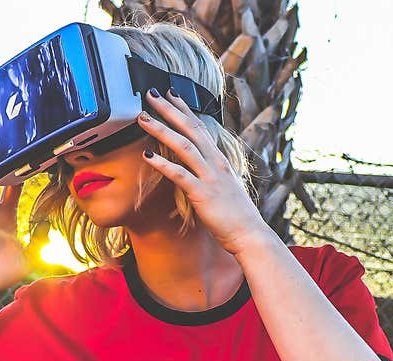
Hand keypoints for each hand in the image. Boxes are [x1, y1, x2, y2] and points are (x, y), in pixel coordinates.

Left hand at [137, 87, 270, 255]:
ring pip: (184, 146)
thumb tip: (199, 168)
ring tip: (143, 118)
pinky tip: (147, 156)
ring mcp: (210, 178)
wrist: (249, 234)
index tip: (170, 93)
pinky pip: (180, 175)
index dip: (184, 109)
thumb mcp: (223, 187)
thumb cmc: (235, 215)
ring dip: (162, 130)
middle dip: (170, 109)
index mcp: (219, 160)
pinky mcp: (202, 195)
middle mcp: (215, 163)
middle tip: (150, 93)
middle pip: (191, 128)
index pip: (200, 127)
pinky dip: (163, 164)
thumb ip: (210, 174)